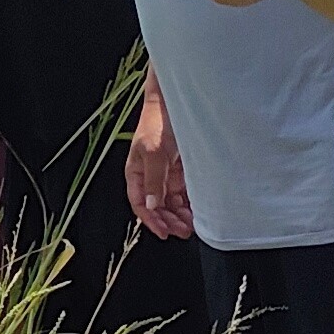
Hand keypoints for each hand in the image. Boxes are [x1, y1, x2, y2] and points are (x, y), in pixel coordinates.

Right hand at [126, 91, 192, 241]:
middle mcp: (150, 176)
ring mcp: (167, 174)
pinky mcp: (182, 170)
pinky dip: (190, 204)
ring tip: (191, 225)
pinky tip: (198, 211)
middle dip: (169, 221)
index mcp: (136, 173)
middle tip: (183, 231)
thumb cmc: (158, 121)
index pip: (140, 204)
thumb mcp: (154, 151)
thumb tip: (150, 204)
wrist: (177, 100)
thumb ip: (153, 179)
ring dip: (180, 216)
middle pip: (157, 207)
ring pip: (171, 203)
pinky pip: (184, 193)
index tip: (164, 233)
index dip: (151, 220)